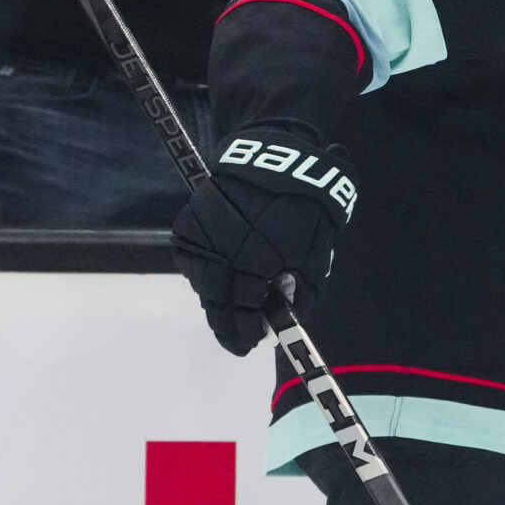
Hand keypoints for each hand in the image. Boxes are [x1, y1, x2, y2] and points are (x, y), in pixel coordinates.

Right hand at [171, 129, 358, 355]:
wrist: (276, 160)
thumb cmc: (304, 208)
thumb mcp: (315, 252)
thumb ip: (302, 289)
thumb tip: (286, 314)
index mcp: (255, 264)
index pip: (244, 312)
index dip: (245, 333)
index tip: (249, 345)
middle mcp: (222, 255)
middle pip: (217, 305)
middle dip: (226, 326)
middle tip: (235, 340)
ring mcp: (202, 240)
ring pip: (202, 286)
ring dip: (215, 301)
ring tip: (228, 309)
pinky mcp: (189, 225)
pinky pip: (191, 263)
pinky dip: (203, 274)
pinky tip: (217, 279)